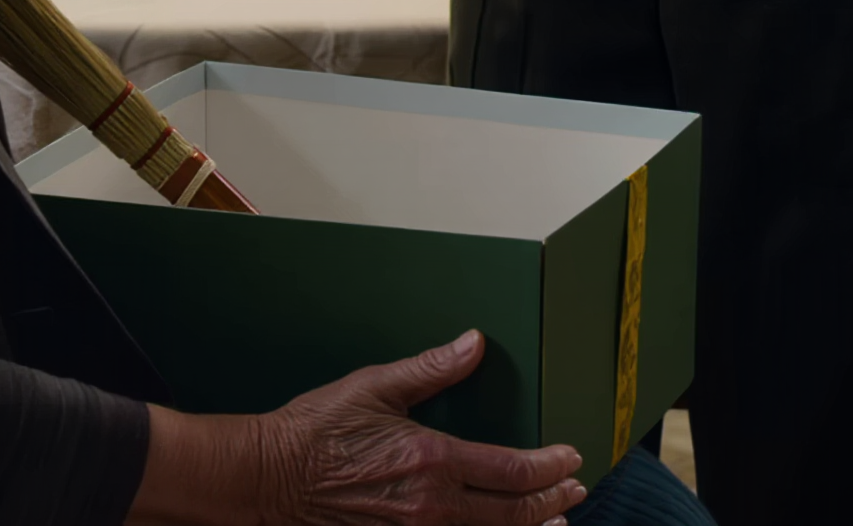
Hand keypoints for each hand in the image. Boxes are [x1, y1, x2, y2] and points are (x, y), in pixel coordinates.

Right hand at [130, 331, 585, 524]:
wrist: (276, 474)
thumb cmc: (321, 426)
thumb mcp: (377, 384)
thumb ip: (431, 368)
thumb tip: (473, 344)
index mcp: (432, 459)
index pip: (510, 470)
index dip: (549, 466)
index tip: (571, 456)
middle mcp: (433, 505)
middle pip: (512, 512)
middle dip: (551, 501)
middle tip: (575, 489)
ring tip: (554, 520)